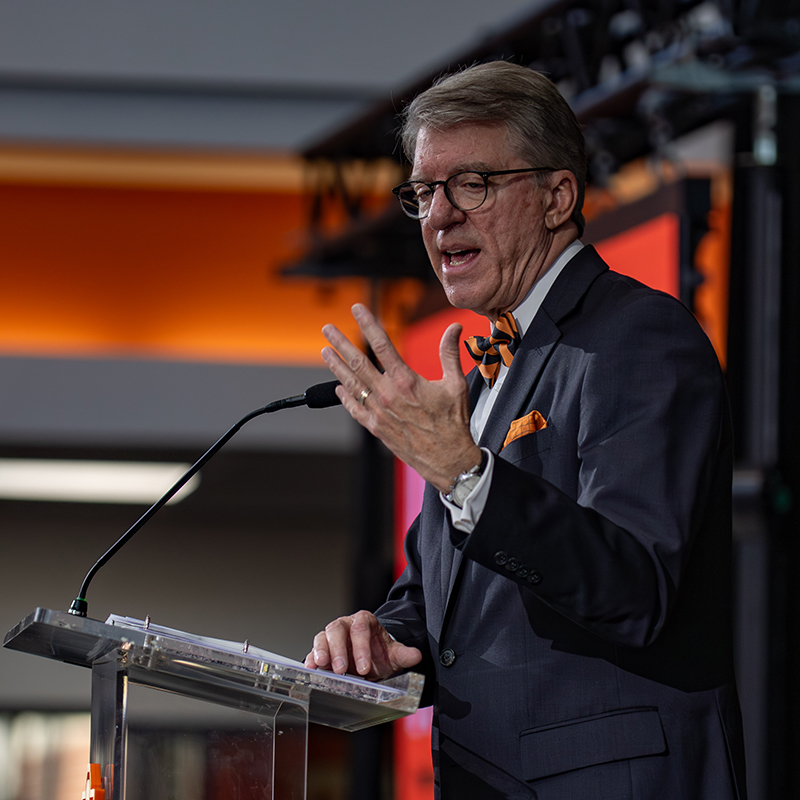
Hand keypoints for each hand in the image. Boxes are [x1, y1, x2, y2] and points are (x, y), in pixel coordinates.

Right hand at [304, 610, 421, 679]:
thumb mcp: (392, 655)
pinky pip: (313, 650)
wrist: (370, 661)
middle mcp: (346, 625)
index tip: (363, 668)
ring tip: (321, 666)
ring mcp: (332, 636)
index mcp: (365, 621)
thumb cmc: (379, 654)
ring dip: (321, 651)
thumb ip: (403, 654)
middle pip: (337, 629)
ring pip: (322, 636)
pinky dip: (311, 659)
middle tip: (341, 669)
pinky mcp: (322, 649)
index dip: (361, 648)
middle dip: (338, 650)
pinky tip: (311, 669)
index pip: (361, 629)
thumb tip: (416, 655)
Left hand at [321, 303, 481, 491]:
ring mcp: (379, 412)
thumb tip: (454, 328)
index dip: (368, 324)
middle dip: (341, 343)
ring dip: (336, 366)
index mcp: (406, 381)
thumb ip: (450, 353)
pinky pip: (355, 409)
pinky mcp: (376, 428)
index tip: (358, 309)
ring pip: (351, 384)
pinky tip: (339, 386)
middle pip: (358, 362)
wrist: (448, 460)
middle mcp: (388, 395)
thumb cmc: (453, 423)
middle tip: (327, 329)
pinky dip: (345, 397)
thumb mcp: (456, 384)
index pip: (382, 344)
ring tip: (325, 351)